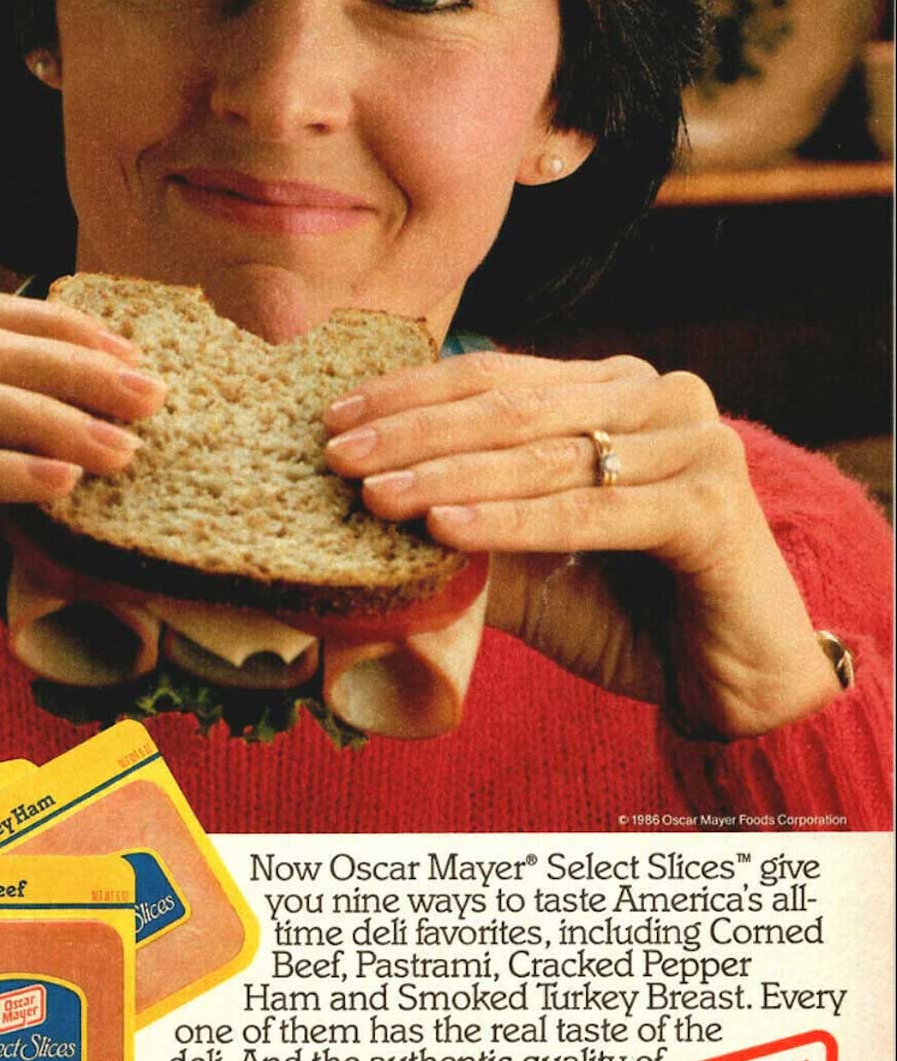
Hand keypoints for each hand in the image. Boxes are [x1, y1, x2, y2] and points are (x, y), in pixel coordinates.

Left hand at [325, 351, 839, 738]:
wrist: (726, 683)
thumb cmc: (617, 608)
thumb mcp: (521, 553)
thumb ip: (460, 516)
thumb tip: (354, 498)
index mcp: (613, 389)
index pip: (494, 377)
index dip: (409, 395)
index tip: (334, 420)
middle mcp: (658, 398)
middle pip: (512, 408)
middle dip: (413, 432)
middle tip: (337, 456)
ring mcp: (695, 443)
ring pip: (544, 457)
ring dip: (448, 476)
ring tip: (374, 496)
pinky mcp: (714, 505)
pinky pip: (590, 513)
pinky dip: (512, 522)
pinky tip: (444, 529)